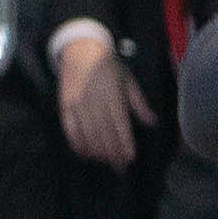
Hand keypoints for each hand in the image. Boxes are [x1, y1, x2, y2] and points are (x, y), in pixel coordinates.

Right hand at [57, 41, 153, 169]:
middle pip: (103, 133)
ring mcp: (78, 104)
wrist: (81, 51)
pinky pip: (70, 129)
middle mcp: (95, 102)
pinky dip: (77, 143)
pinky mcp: (65, 106)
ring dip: (96, 151)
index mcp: (113, 96)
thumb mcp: (128, 81)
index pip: (119, 125)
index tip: (129, 157)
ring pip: (87, 134)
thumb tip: (152, 123)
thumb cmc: (109, 67)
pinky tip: (84, 153)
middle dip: (112, 152)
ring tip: (105, 162)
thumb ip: (139, 104)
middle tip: (119, 167)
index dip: (124, 143)